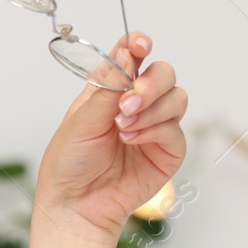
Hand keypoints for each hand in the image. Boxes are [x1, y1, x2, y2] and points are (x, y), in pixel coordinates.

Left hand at [33, 31, 187, 238]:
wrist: (75, 203)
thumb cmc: (70, 163)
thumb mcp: (81, 119)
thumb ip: (108, 86)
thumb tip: (126, 53)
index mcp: (111, 90)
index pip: (132, 56)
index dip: (139, 44)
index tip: (140, 44)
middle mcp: (136, 104)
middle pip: (164, 72)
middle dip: (150, 83)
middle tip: (128, 103)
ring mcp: (155, 125)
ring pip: (177, 97)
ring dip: (151, 109)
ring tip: (123, 128)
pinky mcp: (168, 150)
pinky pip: (176, 128)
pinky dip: (155, 130)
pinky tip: (132, 141)